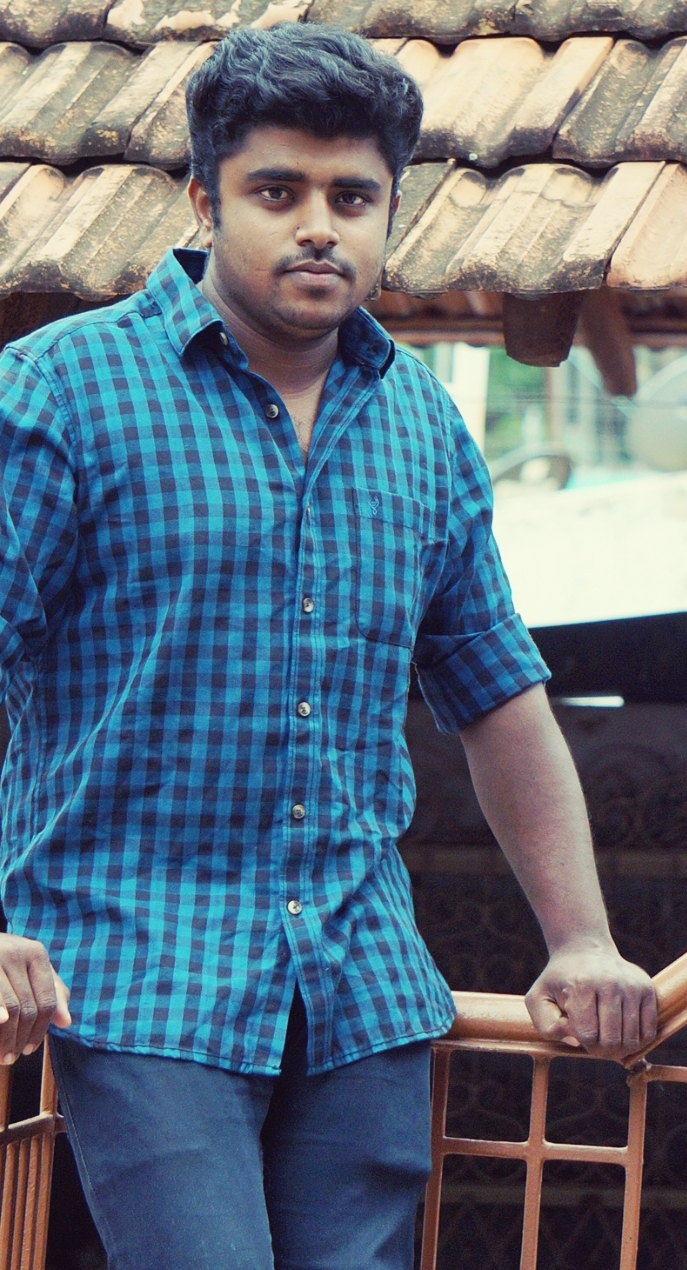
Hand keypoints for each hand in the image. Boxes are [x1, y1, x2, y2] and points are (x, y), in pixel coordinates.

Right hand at [0, 933, 70, 1064]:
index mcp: (36, 953)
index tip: (31, 1050)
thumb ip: (52, 993)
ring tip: (4, 1057)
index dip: (40, 1030)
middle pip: (27, 1008)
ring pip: (9, 1010)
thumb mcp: (31, 970)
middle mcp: (15, 952)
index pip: (46, 1001)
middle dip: (21, 1038)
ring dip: (7, 1039)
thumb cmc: (6, 962)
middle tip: (13, 1057)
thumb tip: (66, 1022)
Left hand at [525, 942, 656, 1056]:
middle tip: (592, 1038)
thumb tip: (576, 1042)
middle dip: (600, 1049)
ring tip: (605, 1033)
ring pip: (631, 1040)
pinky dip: (635, 1040)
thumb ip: (547, 1026)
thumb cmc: (559, 980)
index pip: (587, 1035)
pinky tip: (621, 1031)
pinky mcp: (647, 989)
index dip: (580, 1042)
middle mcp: (610, 983)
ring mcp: (632, 985)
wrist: (584, 950)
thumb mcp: (537, 999)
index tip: (575, 1029)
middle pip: (611, 1041)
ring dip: (618, 1046)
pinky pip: (648, 1032)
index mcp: (582, 984)